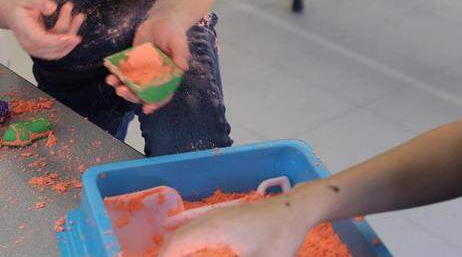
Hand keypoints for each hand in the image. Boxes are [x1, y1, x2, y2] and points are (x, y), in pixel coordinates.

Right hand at [4, 0, 85, 60]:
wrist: (10, 12)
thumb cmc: (19, 4)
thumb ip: (39, 1)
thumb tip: (52, 7)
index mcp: (24, 31)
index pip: (41, 41)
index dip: (57, 41)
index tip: (72, 36)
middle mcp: (29, 44)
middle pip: (52, 47)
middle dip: (68, 33)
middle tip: (78, 15)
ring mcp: (35, 49)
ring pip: (58, 50)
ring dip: (71, 36)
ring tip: (79, 17)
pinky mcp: (42, 49)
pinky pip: (58, 50)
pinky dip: (68, 40)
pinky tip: (75, 25)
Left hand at [106, 5, 192, 112]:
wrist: (161, 21)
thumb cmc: (173, 32)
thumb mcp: (178, 41)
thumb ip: (180, 53)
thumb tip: (183, 66)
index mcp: (168, 77)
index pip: (163, 94)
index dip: (156, 103)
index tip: (146, 108)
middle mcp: (154, 77)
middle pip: (143, 92)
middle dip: (131, 95)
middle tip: (121, 90)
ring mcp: (142, 71)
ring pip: (131, 84)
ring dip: (120, 86)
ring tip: (111, 80)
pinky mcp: (133, 63)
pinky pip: (124, 71)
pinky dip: (116, 73)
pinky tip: (109, 71)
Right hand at [159, 192, 310, 256]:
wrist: (296, 209)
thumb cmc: (280, 236)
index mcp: (214, 229)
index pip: (178, 244)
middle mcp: (211, 219)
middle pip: (178, 236)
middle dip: (166, 254)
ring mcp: (218, 215)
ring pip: (186, 229)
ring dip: (175, 246)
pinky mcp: (225, 216)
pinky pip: (195, 225)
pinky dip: (184, 236)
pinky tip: (183, 240)